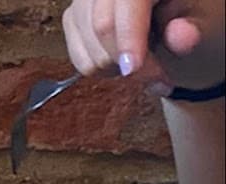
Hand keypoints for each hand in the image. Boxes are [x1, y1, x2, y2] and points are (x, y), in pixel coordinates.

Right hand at [62, 0, 225, 90]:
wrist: (175, 21)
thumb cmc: (192, 18)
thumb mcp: (206, 21)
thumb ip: (194, 29)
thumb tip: (181, 36)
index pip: (127, 1)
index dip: (127, 35)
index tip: (131, 69)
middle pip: (102, 27)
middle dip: (128, 61)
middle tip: (159, 78)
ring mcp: (86, 0)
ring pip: (88, 49)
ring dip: (118, 68)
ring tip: (144, 64)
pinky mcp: (73, 18)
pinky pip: (79, 60)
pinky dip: (103, 70)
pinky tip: (123, 59)